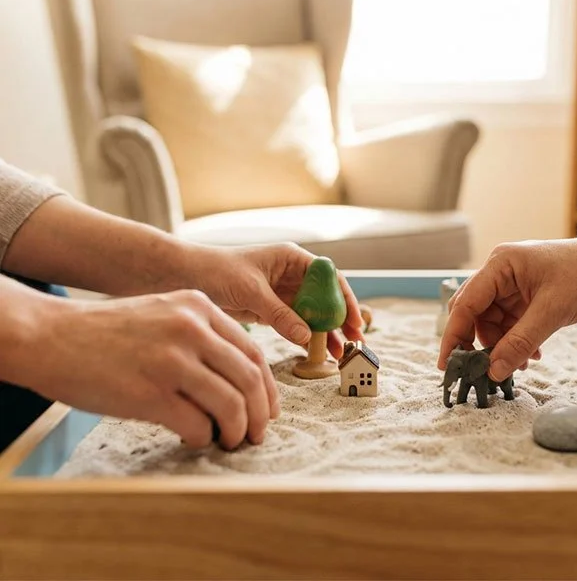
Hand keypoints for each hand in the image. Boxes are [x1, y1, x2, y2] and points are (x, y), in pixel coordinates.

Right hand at [15, 290, 276, 449]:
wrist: (51, 336)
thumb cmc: (108, 332)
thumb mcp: (164, 313)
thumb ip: (202, 336)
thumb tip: (238, 380)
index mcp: (199, 307)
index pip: (253, 352)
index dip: (268, 387)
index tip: (269, 409)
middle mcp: (192, 329)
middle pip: (251, 379)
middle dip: (260, 414)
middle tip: (256, 434)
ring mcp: (172, 360)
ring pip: (232, 405)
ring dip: (236, 430)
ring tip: (230, 441)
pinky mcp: (150, 393)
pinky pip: (197, 425)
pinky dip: (203, 438)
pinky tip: (194, 439)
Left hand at [193, 242, 364, 357]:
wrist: (184, 277)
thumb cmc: (216, 271)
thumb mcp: (250, 291)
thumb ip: (280, 313)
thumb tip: (307, 335)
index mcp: (291, 259)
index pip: (329, 278)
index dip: (345, 299)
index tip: (355, 320)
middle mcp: (292, 275)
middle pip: (326, 298)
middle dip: (341, 320)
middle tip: (355, 342)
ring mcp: (283, 293)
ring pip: (314, 314)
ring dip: (327, 333)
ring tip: (339, 354)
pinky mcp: (272, 310)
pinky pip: (297, 324)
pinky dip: (307, 338)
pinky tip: (317, 352)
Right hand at [438, 238, 576, 381]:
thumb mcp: (552, 311)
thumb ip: (520, 342)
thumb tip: (494, 370)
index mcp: (500, 265)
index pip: (465, 303)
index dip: (454, 335)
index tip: (448, 364)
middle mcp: (500, 273)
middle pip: (473, 313)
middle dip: (477, 343)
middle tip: (479, 370)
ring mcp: (512, 286)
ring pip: (492, 323)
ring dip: (501, 346)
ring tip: (520, 365)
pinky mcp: (525, 298)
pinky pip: (510, 325)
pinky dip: (516, 342)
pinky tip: (532, 355)